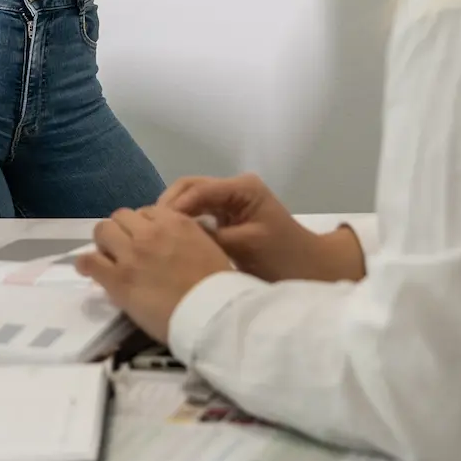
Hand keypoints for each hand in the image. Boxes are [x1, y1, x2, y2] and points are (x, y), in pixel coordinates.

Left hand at [74, 207, 233, 342]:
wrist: (212, 314)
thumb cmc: (218, 287)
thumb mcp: (209, 247)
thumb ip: (187, 236)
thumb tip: (174, 239)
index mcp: (176, 222)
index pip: (147, 211)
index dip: (143, 225)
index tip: (145, 239)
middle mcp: (150, 232)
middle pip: (121, 216)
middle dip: (122, 230)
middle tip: (125, 248)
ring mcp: (131, 254)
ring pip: (102, 231)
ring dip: (104, 242)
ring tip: (108, 258)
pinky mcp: (117, 278)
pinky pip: (89, 261)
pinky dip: (86, 264)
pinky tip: (88, 270)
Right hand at [160, 175, 365, 283]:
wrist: (312, 272)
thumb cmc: (282, 260)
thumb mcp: (243, 248)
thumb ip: (207, 238)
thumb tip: (172, 236)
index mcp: (242, 188)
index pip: (196, 189)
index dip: (173, 207)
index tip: (153, 228)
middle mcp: (235, 188)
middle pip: (189, 189)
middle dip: (168, 208)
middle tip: (147, 231)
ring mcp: (232, 201)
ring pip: (191, 200)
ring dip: (173, 216)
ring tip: (154, 237)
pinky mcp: (229, 216)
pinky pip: (199, 213)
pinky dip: (184, 224)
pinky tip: (170, 241)